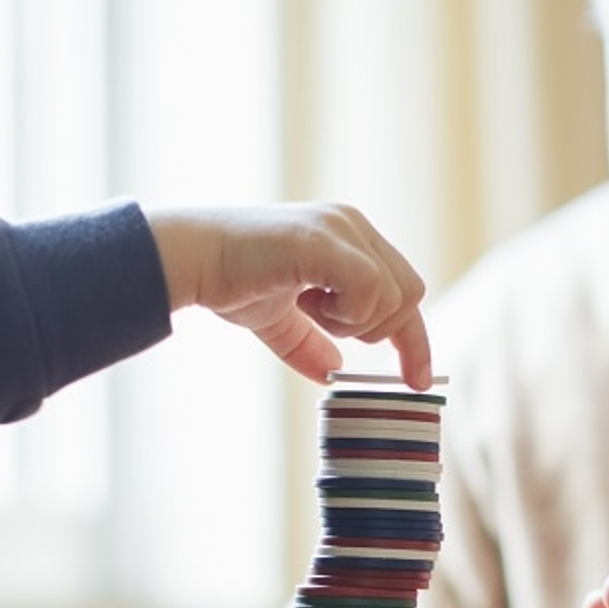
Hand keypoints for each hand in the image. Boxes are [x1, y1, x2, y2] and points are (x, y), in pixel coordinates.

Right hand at [148, 203, 432, 389]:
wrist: (191, 259)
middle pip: (410, 295)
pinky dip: (346, 312)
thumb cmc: (229, 281)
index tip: (417, 381)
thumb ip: (310, 345)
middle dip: (380, 332)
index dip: (414, 340)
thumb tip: (334, 374)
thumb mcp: (279, 320)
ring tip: (308, 306)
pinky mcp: (324, 241)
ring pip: (393, 297)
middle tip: (332, 328)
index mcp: (349, 238)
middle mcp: (352, 226)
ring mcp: (341, 229)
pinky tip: (308, 301)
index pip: (405, 291)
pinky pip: (369, 289)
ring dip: (353, 322)